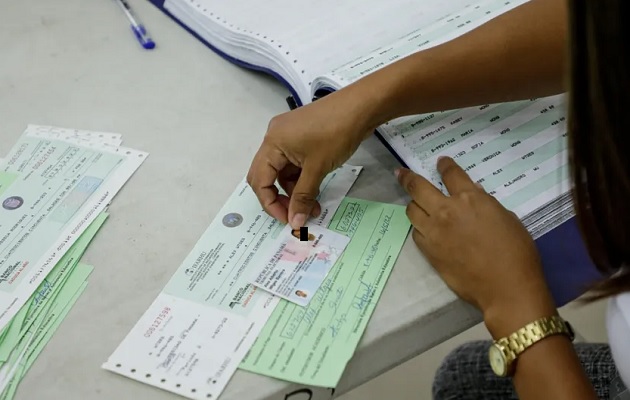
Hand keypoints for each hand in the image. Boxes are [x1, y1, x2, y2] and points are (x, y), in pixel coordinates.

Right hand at [247, 89, 377, 228]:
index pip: (259, 181)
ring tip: (313, 206)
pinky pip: (293, 162)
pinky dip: (302, 178)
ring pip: (282, 171)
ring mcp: (287, 135)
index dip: (270, 204)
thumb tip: (295, 222)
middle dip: (279, 198)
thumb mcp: (318, 168)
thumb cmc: (336, 134)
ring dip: (294, 190)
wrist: (361, 106)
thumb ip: (303, 196)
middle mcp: (274, 138)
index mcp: (272, 143)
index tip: (289, 219)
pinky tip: (314, 191)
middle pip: (266, 176)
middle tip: (296, 214)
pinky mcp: (300, 135)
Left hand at [397, 157, 555, 336]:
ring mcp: (434, 231)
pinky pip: (416, 233)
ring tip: (415, 204)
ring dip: (414, 204)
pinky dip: (419, 228)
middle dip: (407, 177)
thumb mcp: (507, 218)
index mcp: (470, 198)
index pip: (451, 174)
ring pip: (412, 210)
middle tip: (401, 173)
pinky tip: (425, 229)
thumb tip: (473, 196)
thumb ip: (485, 204)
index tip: (440, 162)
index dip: (444, 166)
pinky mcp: (428, 251)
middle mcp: (447, 210)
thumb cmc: (516, 252)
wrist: (505, 287)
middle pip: (418, 187)